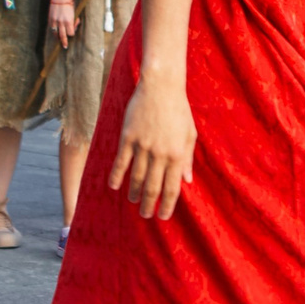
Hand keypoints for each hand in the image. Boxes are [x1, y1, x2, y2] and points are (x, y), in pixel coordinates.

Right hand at [48, 0, 77, 46]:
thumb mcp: (74, 11)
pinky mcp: (50, 18)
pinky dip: (53, 31)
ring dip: (57, 37)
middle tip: (65, 46)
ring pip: (55, 33)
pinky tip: (54, 32)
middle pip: (63, 36)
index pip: (71, 33)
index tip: (73, 29)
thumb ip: (73, 19)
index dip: (73, 32)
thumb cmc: (69, 2)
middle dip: (64, 42)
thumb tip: (74, 23)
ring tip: (59, 40)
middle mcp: (62, 22)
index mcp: (69, 21)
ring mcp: (55, 21)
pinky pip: (51, 28)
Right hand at [106, 73, 194, 219]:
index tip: (163, 216)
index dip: (167, 205)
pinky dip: (117, 176)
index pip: (172, 187)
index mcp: (177, 154)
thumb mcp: (190, 134)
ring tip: (133, 201)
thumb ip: (188, 159)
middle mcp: (160, 154)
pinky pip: (121, 162)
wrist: (161, 87)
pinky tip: (114, 186)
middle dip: (148, 204)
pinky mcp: (129, 137)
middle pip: (152, 187)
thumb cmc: (179, 110)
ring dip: (134, 192)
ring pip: (136, 177)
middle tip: (145, 215)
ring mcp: (143, 146)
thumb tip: (187, 181)